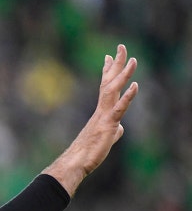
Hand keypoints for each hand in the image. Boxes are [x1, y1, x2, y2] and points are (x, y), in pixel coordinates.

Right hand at [43, 44, 138, 196]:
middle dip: (115, 64)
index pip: (105, 87)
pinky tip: (135, 85)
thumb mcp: (104, 138)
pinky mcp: (108, 125)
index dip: (107, 71)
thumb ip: (113, 130)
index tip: (108, 57)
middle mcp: (101, 110)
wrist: (76, 162)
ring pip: (113, 91)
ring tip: (132, 59)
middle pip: (109, 82)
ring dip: (123, 74)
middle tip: (120, 47)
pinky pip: (119, 109)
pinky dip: (127, 97)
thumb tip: (120, 128)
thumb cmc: (86, 153)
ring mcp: (104, 116)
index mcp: (100, 112)